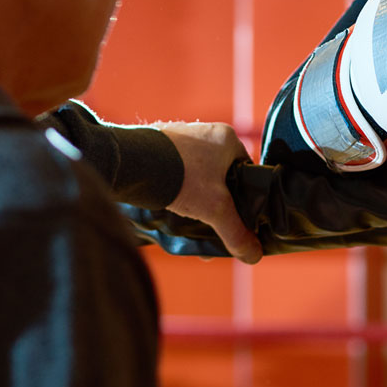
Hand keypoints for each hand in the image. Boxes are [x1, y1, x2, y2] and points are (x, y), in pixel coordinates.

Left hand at [152, 121, 262, 263]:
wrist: (132, 163)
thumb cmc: (180, 176)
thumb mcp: (215, 209)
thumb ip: (236, 232)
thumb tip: (254, 255)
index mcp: (227, 138)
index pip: (247, 169)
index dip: (244, 195)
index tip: (237, 215)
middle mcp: (205, 131)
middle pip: (220, 174)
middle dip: (216, 200)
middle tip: (211, 222)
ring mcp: (180, 136)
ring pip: (197, 173)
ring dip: (195, 196)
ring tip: (188, 219)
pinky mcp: (159, 143)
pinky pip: (175, 168)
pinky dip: (175, 187)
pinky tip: (169, 204)